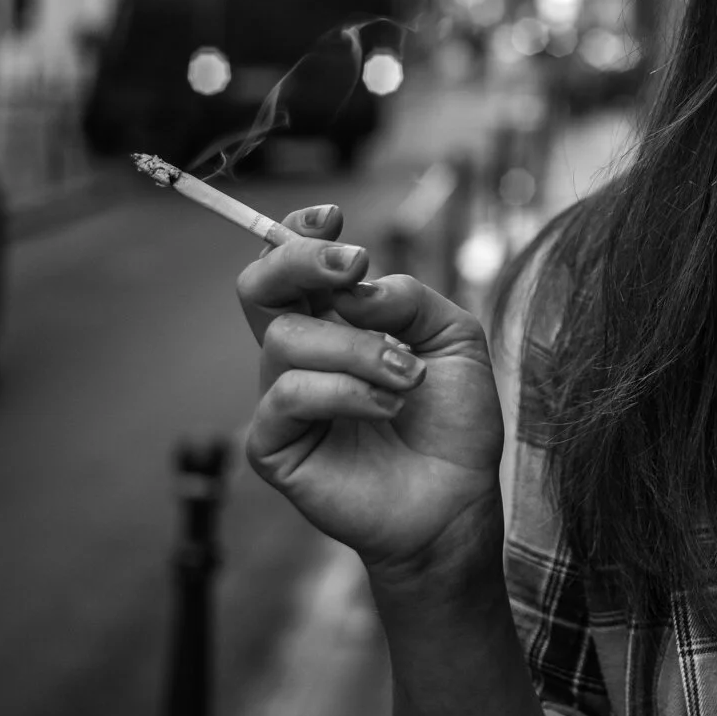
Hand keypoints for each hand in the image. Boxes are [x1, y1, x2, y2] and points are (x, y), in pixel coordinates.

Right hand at [235, 205, 503, 583]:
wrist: (457, 496)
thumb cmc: (452, 418)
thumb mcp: (452, 337)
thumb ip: (407, 298)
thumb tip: (354, 288)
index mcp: (337, 320)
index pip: (292, 263)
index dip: (299, 232)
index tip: (334, 218)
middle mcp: (302, 352)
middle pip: (258, 285)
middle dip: (299, 260)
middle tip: (354, 265)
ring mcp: (283, 397)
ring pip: (288, 338)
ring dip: (361, 350)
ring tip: (409, 378)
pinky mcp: (274, 444)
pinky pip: (287, 394)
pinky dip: (347, 392)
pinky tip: (389, 407)